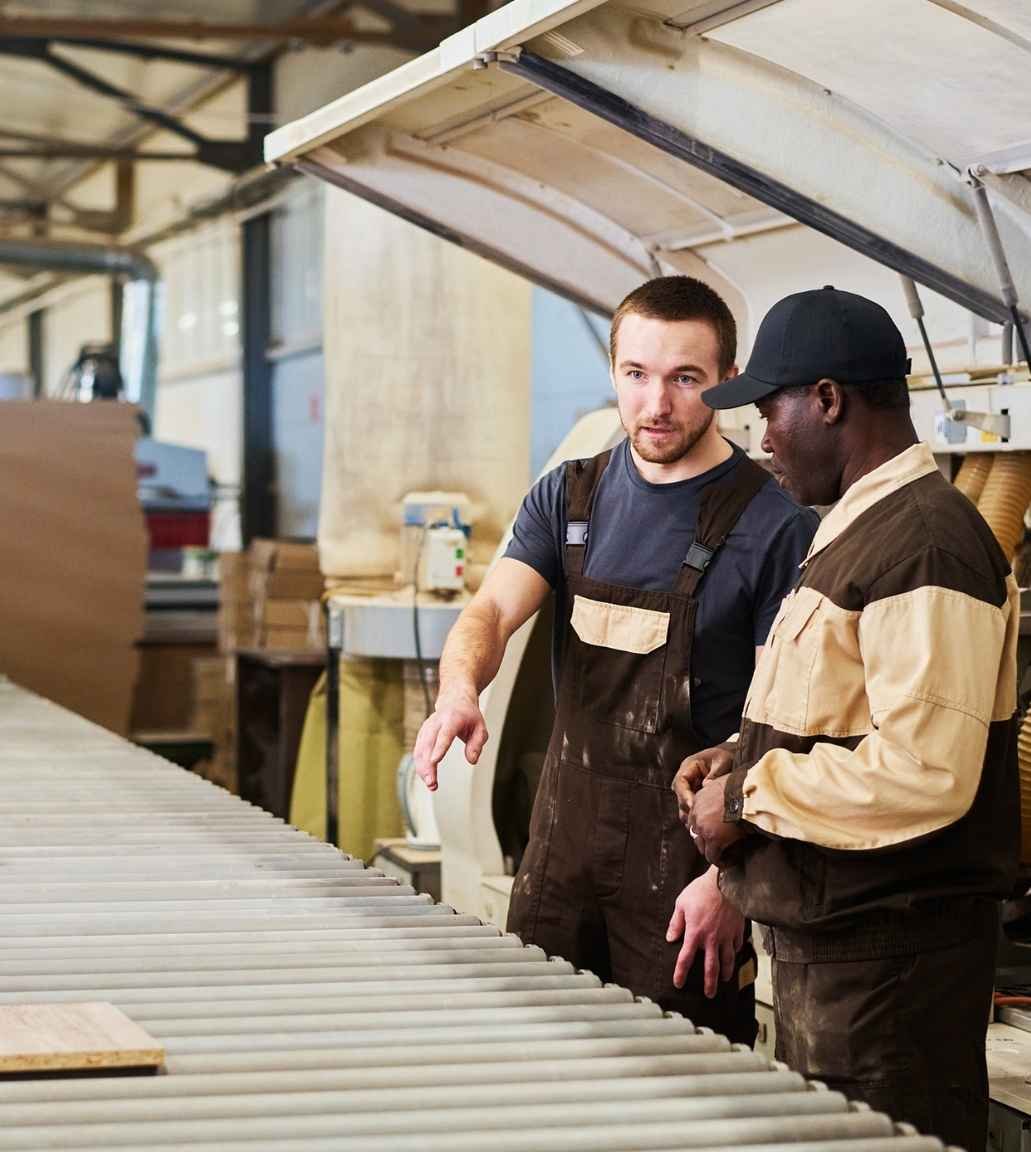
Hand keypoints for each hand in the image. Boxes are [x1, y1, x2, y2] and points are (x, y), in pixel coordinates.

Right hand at [412, 689, 487, 790]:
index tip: (434, 761)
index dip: (439, 748)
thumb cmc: (468, 715)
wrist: (455, 699)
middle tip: (432, 783)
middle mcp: (436, 722)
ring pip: (420, 749)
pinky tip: (426, 777)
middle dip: (427, 765)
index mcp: (452, 718)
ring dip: (422, 768)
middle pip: (428, 744)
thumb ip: (477, 743)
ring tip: (431, 784)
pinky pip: (418, 751)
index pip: (444, 734)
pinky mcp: (422, 734)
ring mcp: (427, 728)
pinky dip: (420, 765)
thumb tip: (472, 760)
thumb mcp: (480, 727)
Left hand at [666, 867, 744, 995]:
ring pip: (727, 960)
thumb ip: (676, 923)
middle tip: (709, 995)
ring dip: (725, 972)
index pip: (685, 959)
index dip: (681, 973)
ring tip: (724, 980)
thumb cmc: (701, 890)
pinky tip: (734, 955)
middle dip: (709, 983)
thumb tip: (670, 938)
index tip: (678, 983)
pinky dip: (735, 953)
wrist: (724, 881)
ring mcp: (727, 936)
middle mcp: (711, 939)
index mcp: (695, 933)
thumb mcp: (681, 904)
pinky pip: (737, 945)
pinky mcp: (738, 929)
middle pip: (711, 967)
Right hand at [672, 744, 734, 825]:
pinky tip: (704, 824)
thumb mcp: (722, 762)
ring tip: (700, 825)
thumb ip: (714, 774)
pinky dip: (695, 816)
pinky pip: (691, 808)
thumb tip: (705, 786)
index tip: (692, 805)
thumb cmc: (725, 756)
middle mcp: (685, 778)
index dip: (684, 795)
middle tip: (698, 821)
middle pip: (680, 796)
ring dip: (690, 815)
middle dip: (688, 809)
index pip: (680, 782)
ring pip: (683, 805)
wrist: (729, 755)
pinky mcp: (694, 795)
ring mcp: (688, 787)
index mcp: (688, 766)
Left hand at [688, 775, 749, 864]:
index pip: (695, 818)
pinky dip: (721, 861)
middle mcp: (696, 813)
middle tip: (719, 847)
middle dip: (706, 841)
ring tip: (725, 856)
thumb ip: (716, 791)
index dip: (704, 827)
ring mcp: (703, 827)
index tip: (715, 833)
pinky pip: (713, 857)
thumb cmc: (744, 787)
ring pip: (702, 846)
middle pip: (696, 833)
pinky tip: (729, 862)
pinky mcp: (713, 839)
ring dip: (712, 852)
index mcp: (698, 799)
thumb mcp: (723, 783)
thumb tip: (721, 794)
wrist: (750, 794)